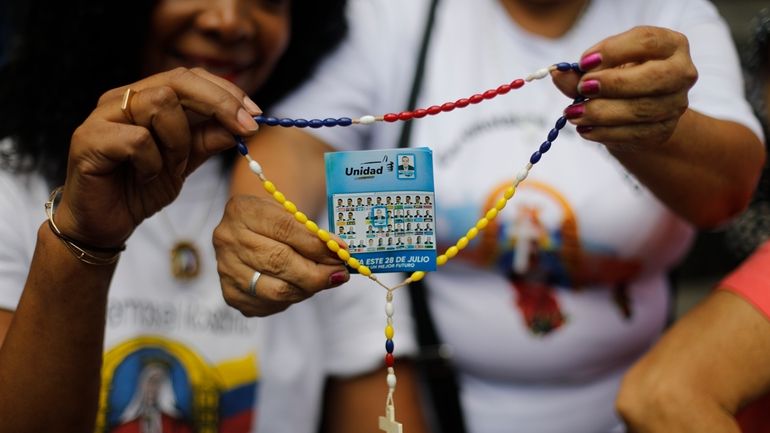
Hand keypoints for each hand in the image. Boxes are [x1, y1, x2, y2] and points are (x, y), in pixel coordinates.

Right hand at [54, 67, 261, 248]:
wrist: (104, 225)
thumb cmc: (140, 188)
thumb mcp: (185, 163)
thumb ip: (207, 140)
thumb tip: (242, 125)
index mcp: (145, 97)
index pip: (190, 77)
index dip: (226, 92)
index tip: (256, 115)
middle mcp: (122, 98)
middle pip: (178, 80)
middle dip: (219, 103)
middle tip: (245, 128)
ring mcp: (102, 116)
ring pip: (159, 105)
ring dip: (179, 140)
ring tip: (171, 166)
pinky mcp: (89, 140)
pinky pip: (137, 139)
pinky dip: (152, 162)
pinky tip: (145, 178)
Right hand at [214, 196, 350, 315]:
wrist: (249, 233)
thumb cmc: (274, 222)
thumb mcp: (290, 215)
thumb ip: (312, 232)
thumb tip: (340, 252)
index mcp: (242, 211)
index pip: (285, 228)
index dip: (316, 243)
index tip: (341, 253)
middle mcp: (227, 240)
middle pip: (279, 261)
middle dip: (316, 272)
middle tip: (340, 273)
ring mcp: (226, 270)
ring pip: (276, 289)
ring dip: (307, 288)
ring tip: (323, 281)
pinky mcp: (231, 294)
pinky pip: (270, 304)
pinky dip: (292, 298)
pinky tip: (300, 287)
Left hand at [552, 26, 697, 149]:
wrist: (637, 113)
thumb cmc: (619, 79)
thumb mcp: (601, 69)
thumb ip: (581, 71)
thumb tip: (558, 73)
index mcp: (671, 45)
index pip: (647, 41)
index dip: (614, 50)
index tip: (584, 62)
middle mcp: (682, 73)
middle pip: (653, 77)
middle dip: (613, 84)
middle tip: (582, 88)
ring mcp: (676, 104)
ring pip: (640, 110)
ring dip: (602, 112)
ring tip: (573, 112)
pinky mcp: (663, 131)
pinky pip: (633, 134)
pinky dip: (605, 132)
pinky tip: (585, 129)